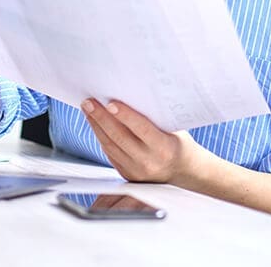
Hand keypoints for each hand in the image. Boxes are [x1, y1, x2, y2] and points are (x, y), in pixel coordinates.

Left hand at [80, 98, 201, 183]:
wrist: (182, 172)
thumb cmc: (178, 144)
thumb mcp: (173, 129)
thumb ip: (153, 118)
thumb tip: (129, 96)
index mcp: (164, 148)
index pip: (141, 129)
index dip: (125, 115)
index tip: (110, 103)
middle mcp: (149, 162)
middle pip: (119, 137)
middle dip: (101, 117)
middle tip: (89, 102)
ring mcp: (136, 171)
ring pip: (110, 146)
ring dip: (96, 126)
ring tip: (88, 110)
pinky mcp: (127, 175)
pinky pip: (109, 153)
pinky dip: (101, 137)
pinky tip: (95, 124)